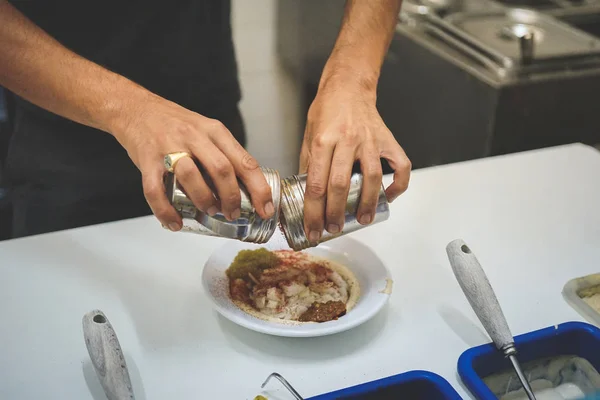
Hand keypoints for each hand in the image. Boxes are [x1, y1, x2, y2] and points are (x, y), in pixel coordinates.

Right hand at [110, 94, 274, 230]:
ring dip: (204, 199)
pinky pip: (155, 190)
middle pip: (222, 169)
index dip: (258, 189)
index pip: (245, 161)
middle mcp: (195, 137)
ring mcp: (169, 147)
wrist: (135, 108)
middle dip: (232, 197)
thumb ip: (223, 154)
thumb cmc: (175, 123)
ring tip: (209, 211)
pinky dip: (166, 211)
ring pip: (191, 176)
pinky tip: (175, 222)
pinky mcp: (147, 160)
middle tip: (233, 213)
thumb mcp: (206, 130)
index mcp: (214, 131)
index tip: (265, 208)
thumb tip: (246, 188)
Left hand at [299, 83, 410, 242]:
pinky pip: (400, 165)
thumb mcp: (309, 135)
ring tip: (364, 220)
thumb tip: (307, 196)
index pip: (316, 184)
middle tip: (333, 229)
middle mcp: (347, 140)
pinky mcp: (388, 140)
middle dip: (336, 213)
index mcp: (323, 140)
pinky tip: (390, 196)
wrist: (349, 86)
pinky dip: (398, 183)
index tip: (313, 229)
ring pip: (371, 178)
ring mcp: (371, 141)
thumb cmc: (327, 110)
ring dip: (368, 203)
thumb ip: (309, 164)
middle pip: (341, 185)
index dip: (314, 211)